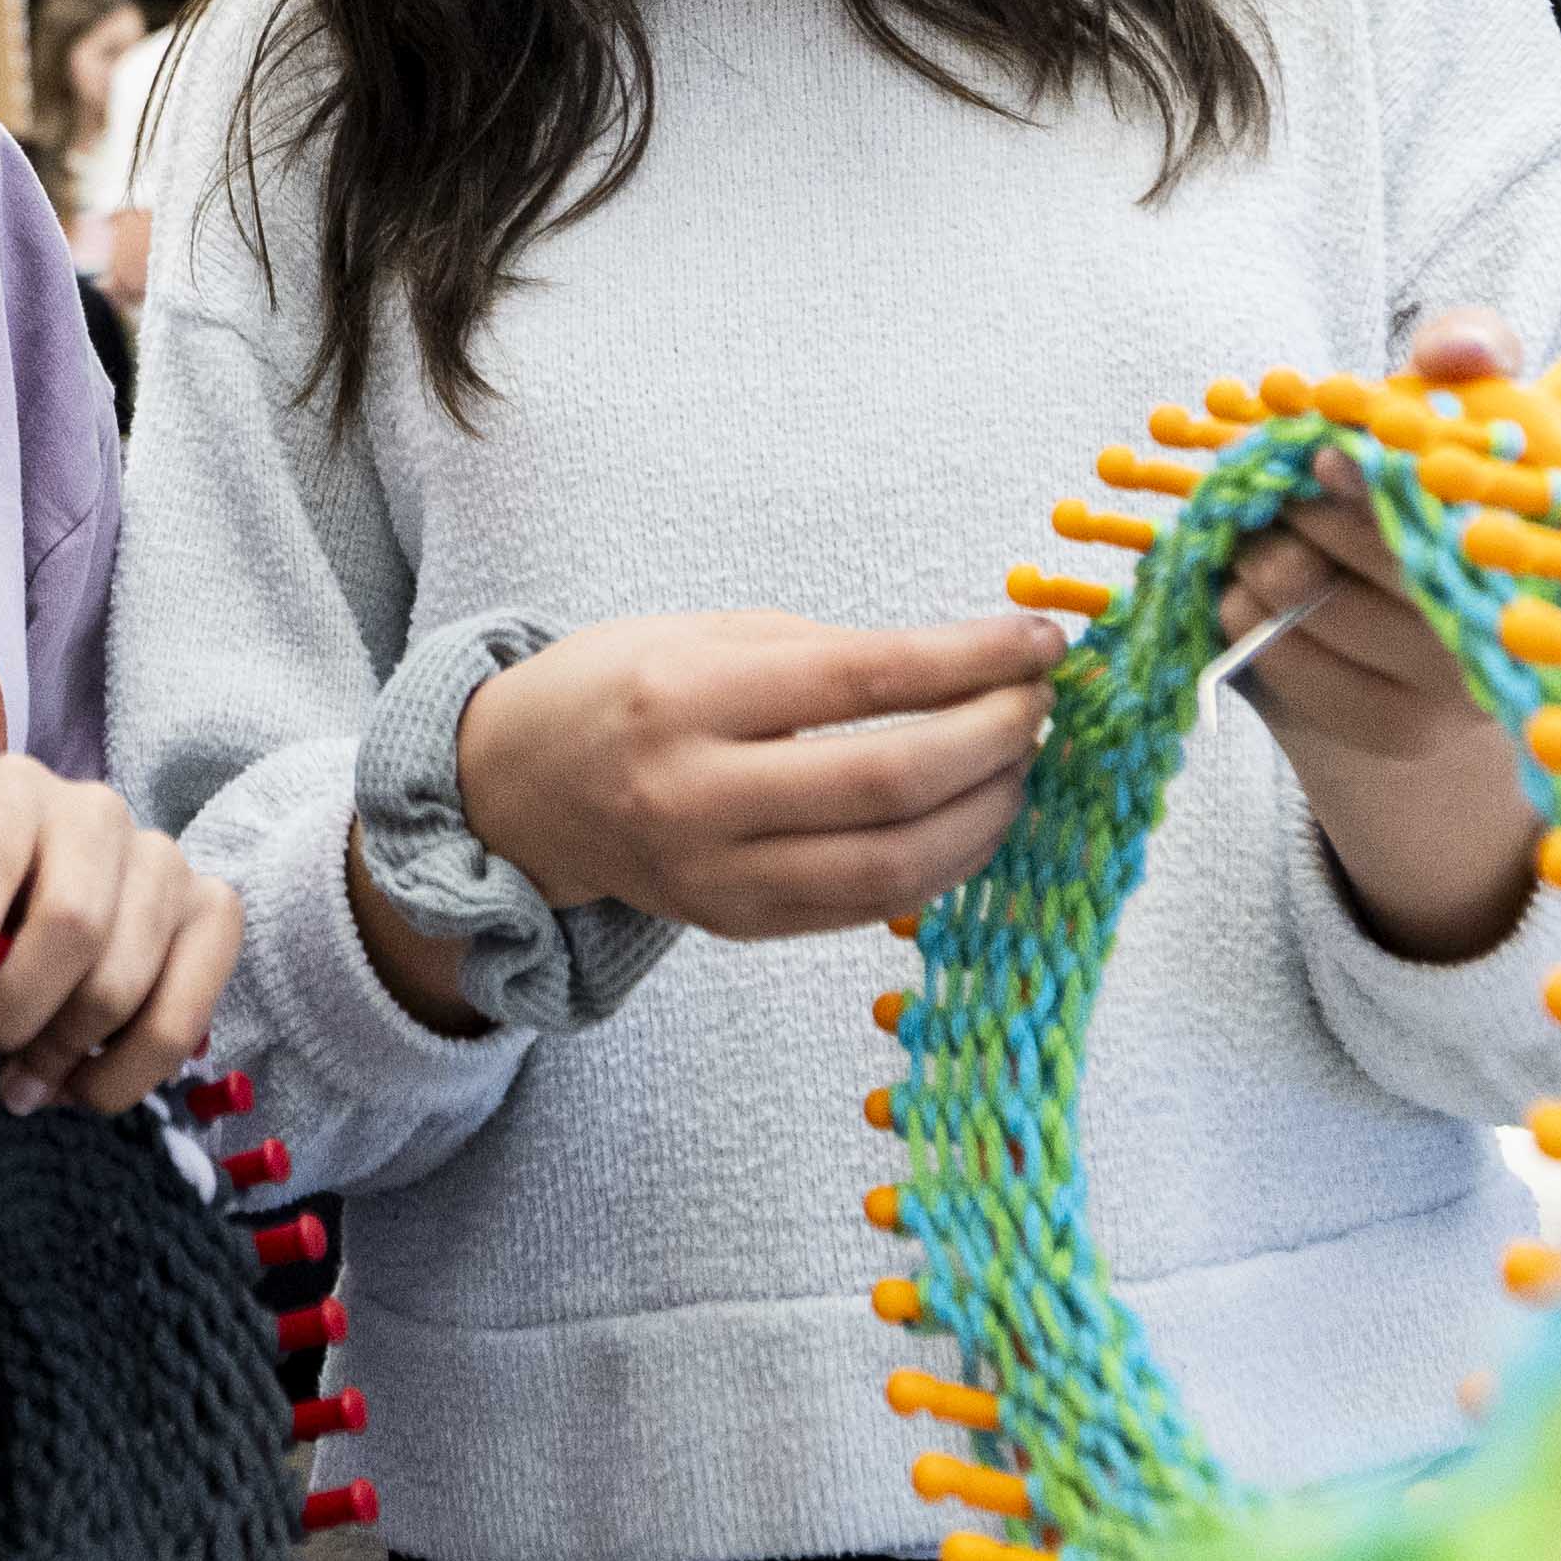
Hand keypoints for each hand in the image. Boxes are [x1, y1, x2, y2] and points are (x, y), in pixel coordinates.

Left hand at [0, 753, 245, 1115]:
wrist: (51, 908)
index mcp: (5, 793)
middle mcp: (94, 807)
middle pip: (72, 925)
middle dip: (14, 1015)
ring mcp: (166, 856)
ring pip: (126, 980)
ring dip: (64, 1055)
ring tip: (20, 1084)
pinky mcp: (215, 910)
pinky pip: (188, 1013)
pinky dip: (131, 1071)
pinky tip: (82, 1085)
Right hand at [443, 610, 1060, 941]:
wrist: (518, 790)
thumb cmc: (620, 689)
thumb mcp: (704, 635)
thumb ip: (827, 654)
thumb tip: (970, 668)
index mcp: (687, 697)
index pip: (864, 678)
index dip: (972, 661)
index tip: (1042, 641)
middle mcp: (696, 795)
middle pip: (889, 781)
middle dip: (995, 738)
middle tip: (1040, 703)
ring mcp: (715, 875)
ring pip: (892, 865)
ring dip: (984, 814)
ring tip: (1019, 764)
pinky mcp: (736, 925)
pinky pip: (866, 906)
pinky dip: (941, 865)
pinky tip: (973, 819)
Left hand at [1213, 312, 1544, 959]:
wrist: (1390, 628)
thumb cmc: (1415, 490)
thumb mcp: (1446, 412)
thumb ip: (1468, 349)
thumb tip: (1458, 349)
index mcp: (1537, 528)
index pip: (1464, 500)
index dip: (1381, 481)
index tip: (1323, 459)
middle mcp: (1512, 612)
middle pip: (1380, 552)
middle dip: (1301, 510)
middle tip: (1271, 493)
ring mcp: (1455, 681)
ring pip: (1317, 604)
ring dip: (1257, 562)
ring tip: (1253, 548)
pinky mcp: (1393, 727)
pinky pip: (1289, 667)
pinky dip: (1243, 622)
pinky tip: (1243, 601)